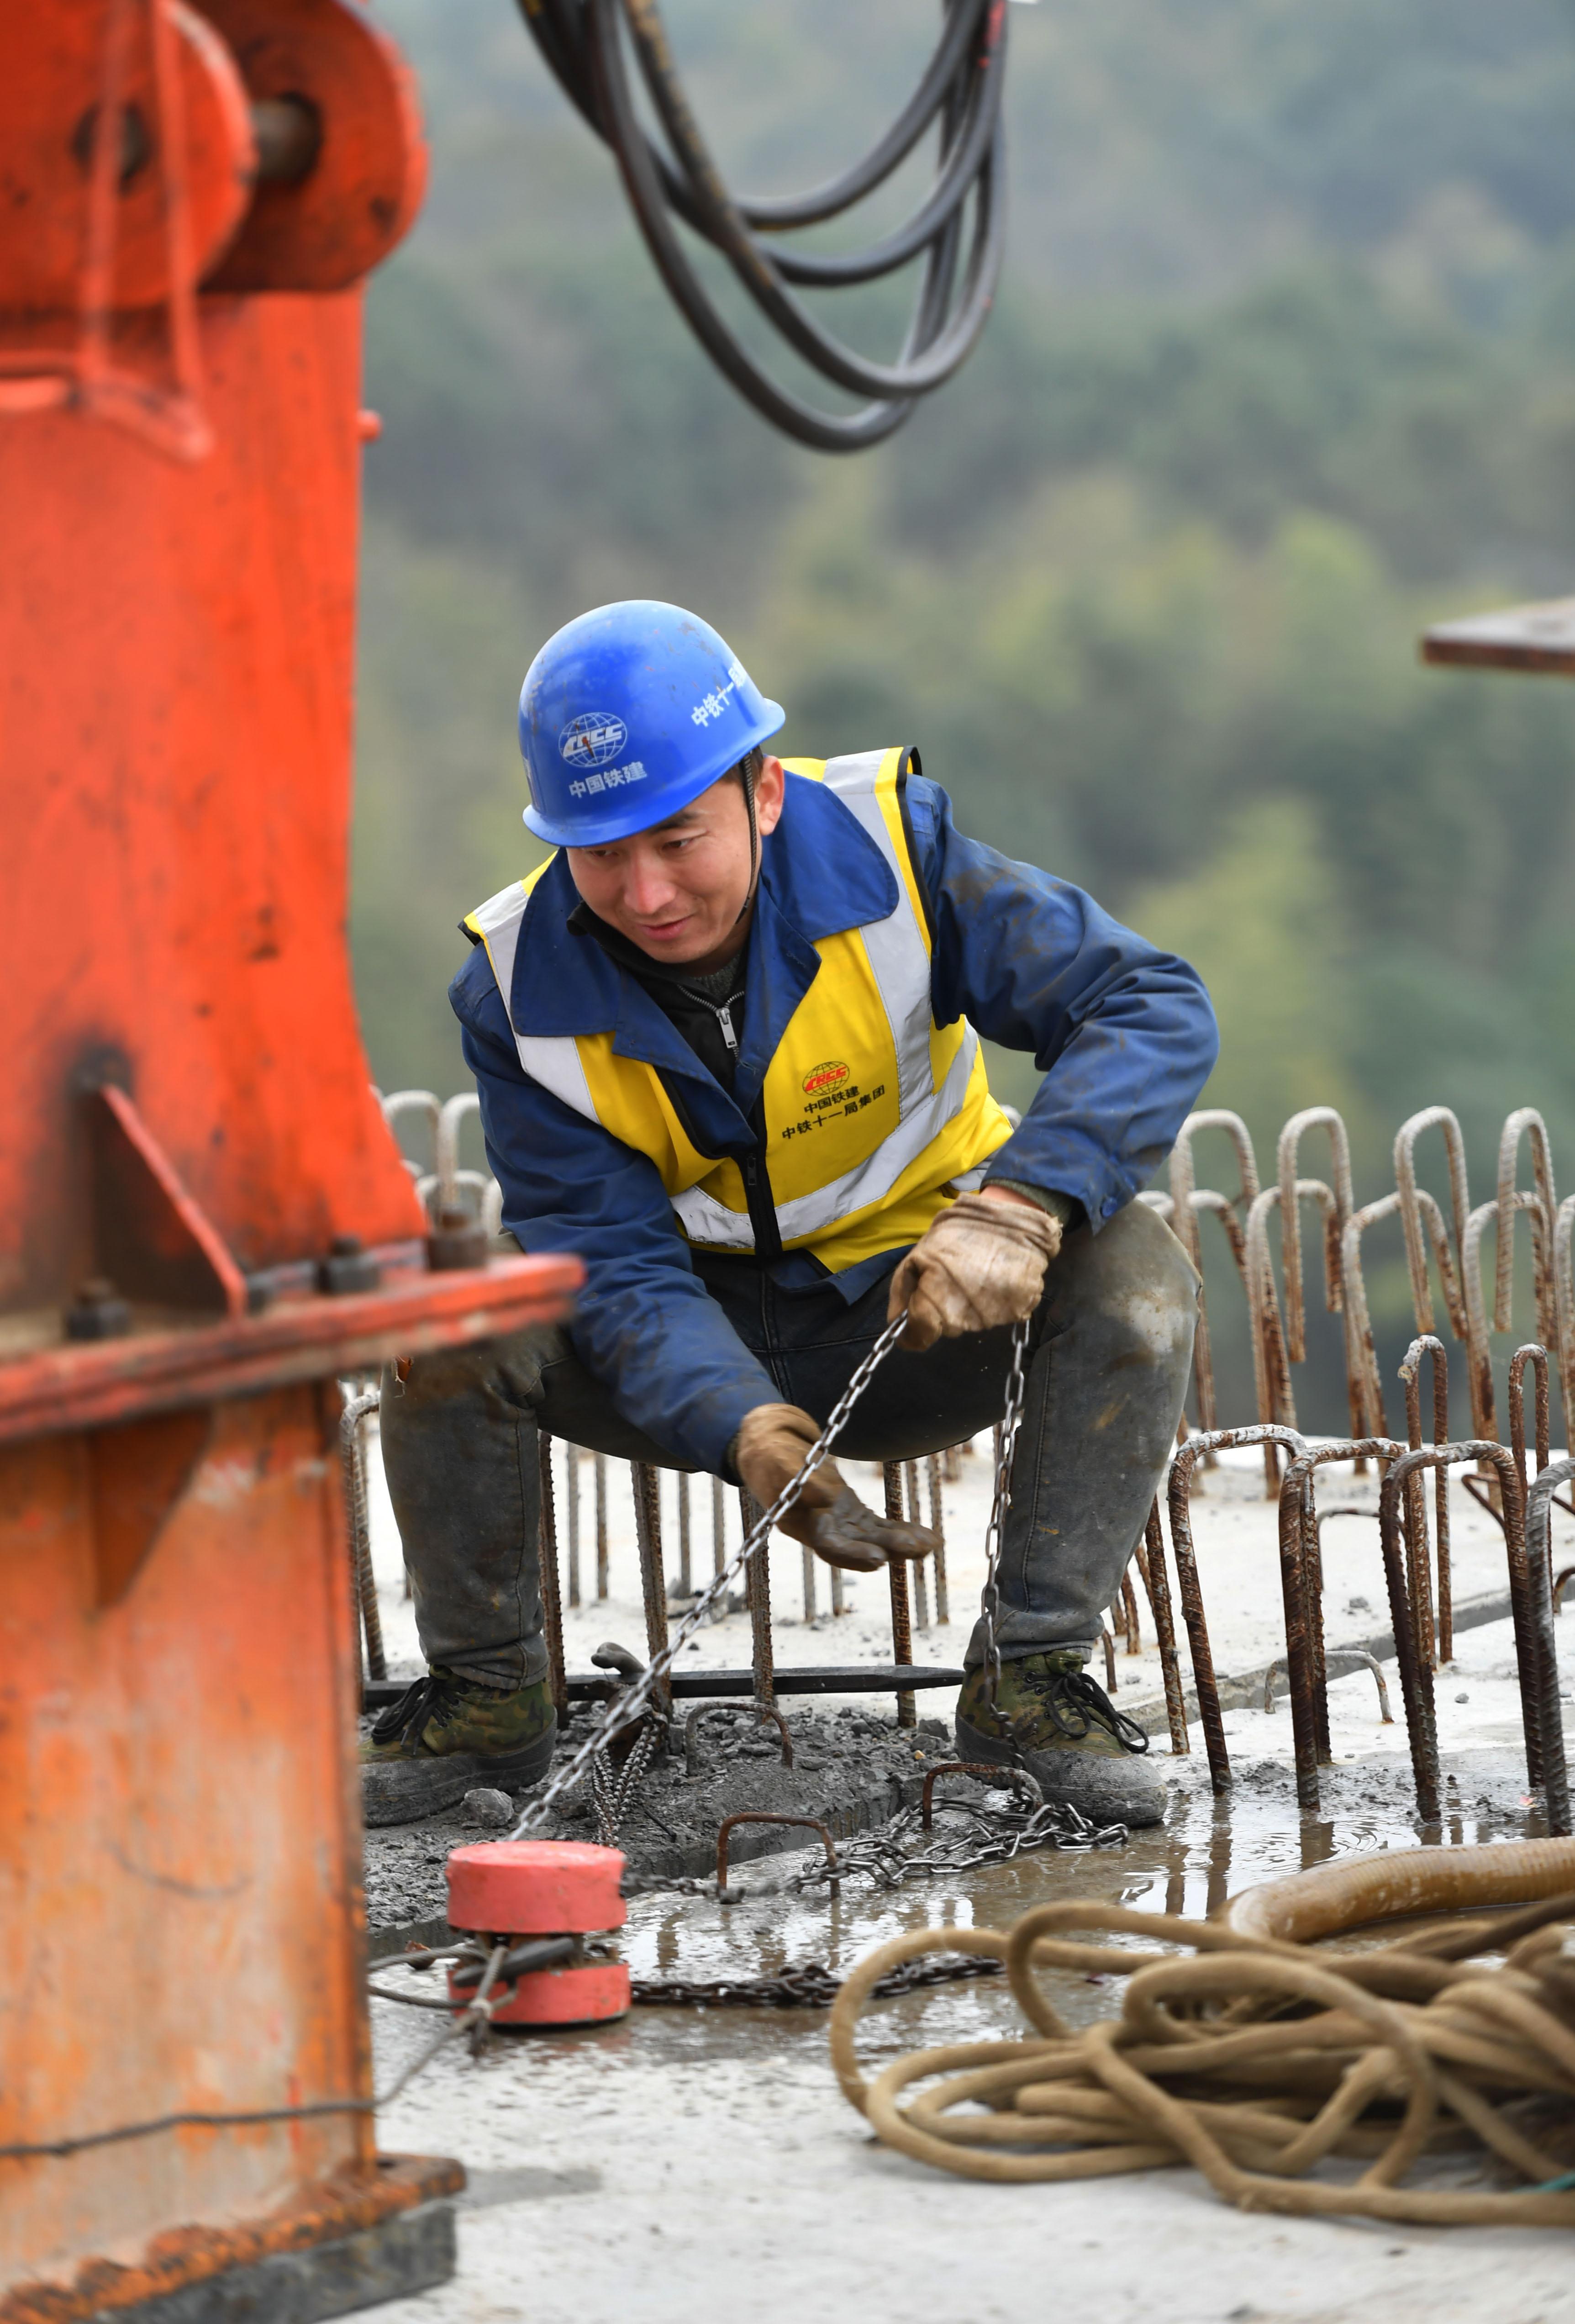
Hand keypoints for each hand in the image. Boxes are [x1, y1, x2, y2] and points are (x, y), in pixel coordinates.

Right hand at [732, 1403, 938, 1572]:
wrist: (767, 1444)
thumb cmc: (768, 1452)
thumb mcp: (775, 1460)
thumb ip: (797, 1479)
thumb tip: (824, 1498)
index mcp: (800, 1523)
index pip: (829, 1546)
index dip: (854, 1555)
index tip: (880, 1558)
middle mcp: (821, 1529)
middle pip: (858, 1546)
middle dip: (890, 1549)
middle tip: (920, 1549)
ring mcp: (837, 1522)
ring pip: (873, 1538)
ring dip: (902, 1543)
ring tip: (932, 1544)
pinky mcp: (850, 1512)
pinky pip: (878, 1526)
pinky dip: (901, 1530)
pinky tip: (927, 1536)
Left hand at [887, 1188, 1060, 1352]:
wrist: (1011, 1217)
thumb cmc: (959, 1232)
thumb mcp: (919, 1253)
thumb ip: (903, 1290)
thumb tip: (896, 1323)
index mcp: (939, 1299)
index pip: (921, 1335)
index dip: (913, 1335)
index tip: (911, 1330)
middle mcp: (968, 1316)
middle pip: (947, 1329)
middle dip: (943, 1312)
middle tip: (951, 1281)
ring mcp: (997, 1316)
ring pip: (972, 1324)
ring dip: (969, 1307)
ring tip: (974, 1276)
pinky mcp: (1022, 1310)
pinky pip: (999, 1316)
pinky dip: (994, 1303)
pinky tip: (992, 1280)